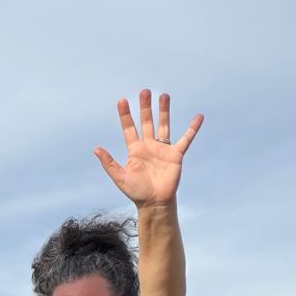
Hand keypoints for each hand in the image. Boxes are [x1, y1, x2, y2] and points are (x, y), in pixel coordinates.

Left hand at [94, 90, 202, 207]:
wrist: (154, 203)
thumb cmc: (136, 192)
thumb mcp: (120, 177)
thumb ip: (109, 163)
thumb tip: (96, 149)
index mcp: (135, 150)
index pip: (129, 128)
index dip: (125, 115)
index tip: (122, 101)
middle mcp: (149, 146)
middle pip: (147, 122)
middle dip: (145, 107)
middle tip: (144, 91)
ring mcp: (163, 149)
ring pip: (164, 125)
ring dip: (164, 111)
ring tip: (164, 95)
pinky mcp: (176, 155)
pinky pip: (186, 139)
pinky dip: (193, 129)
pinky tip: (199, 117)